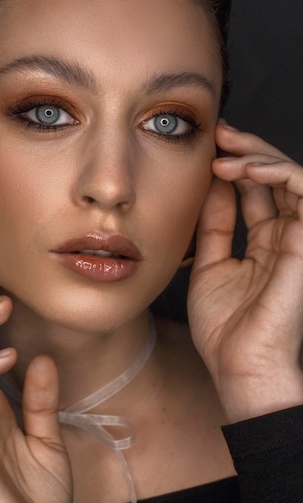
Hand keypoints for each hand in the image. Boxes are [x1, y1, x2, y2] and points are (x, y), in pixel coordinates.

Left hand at [188, 123, 302, 421]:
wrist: (240, 368)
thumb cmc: (226, 329)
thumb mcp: (209, 265)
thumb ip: (215, 225)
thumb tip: (211, 185)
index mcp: (265, 243)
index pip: (258, 190)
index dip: (236, 164)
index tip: (210, 147)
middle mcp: (286, 236)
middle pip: (276, 178)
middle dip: (249, 150)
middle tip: (220, 134)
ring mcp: (300, 239)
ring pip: (293, 178)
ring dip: (262, 157)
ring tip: (228, 153)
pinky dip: (279, 174)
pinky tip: (248, 170)